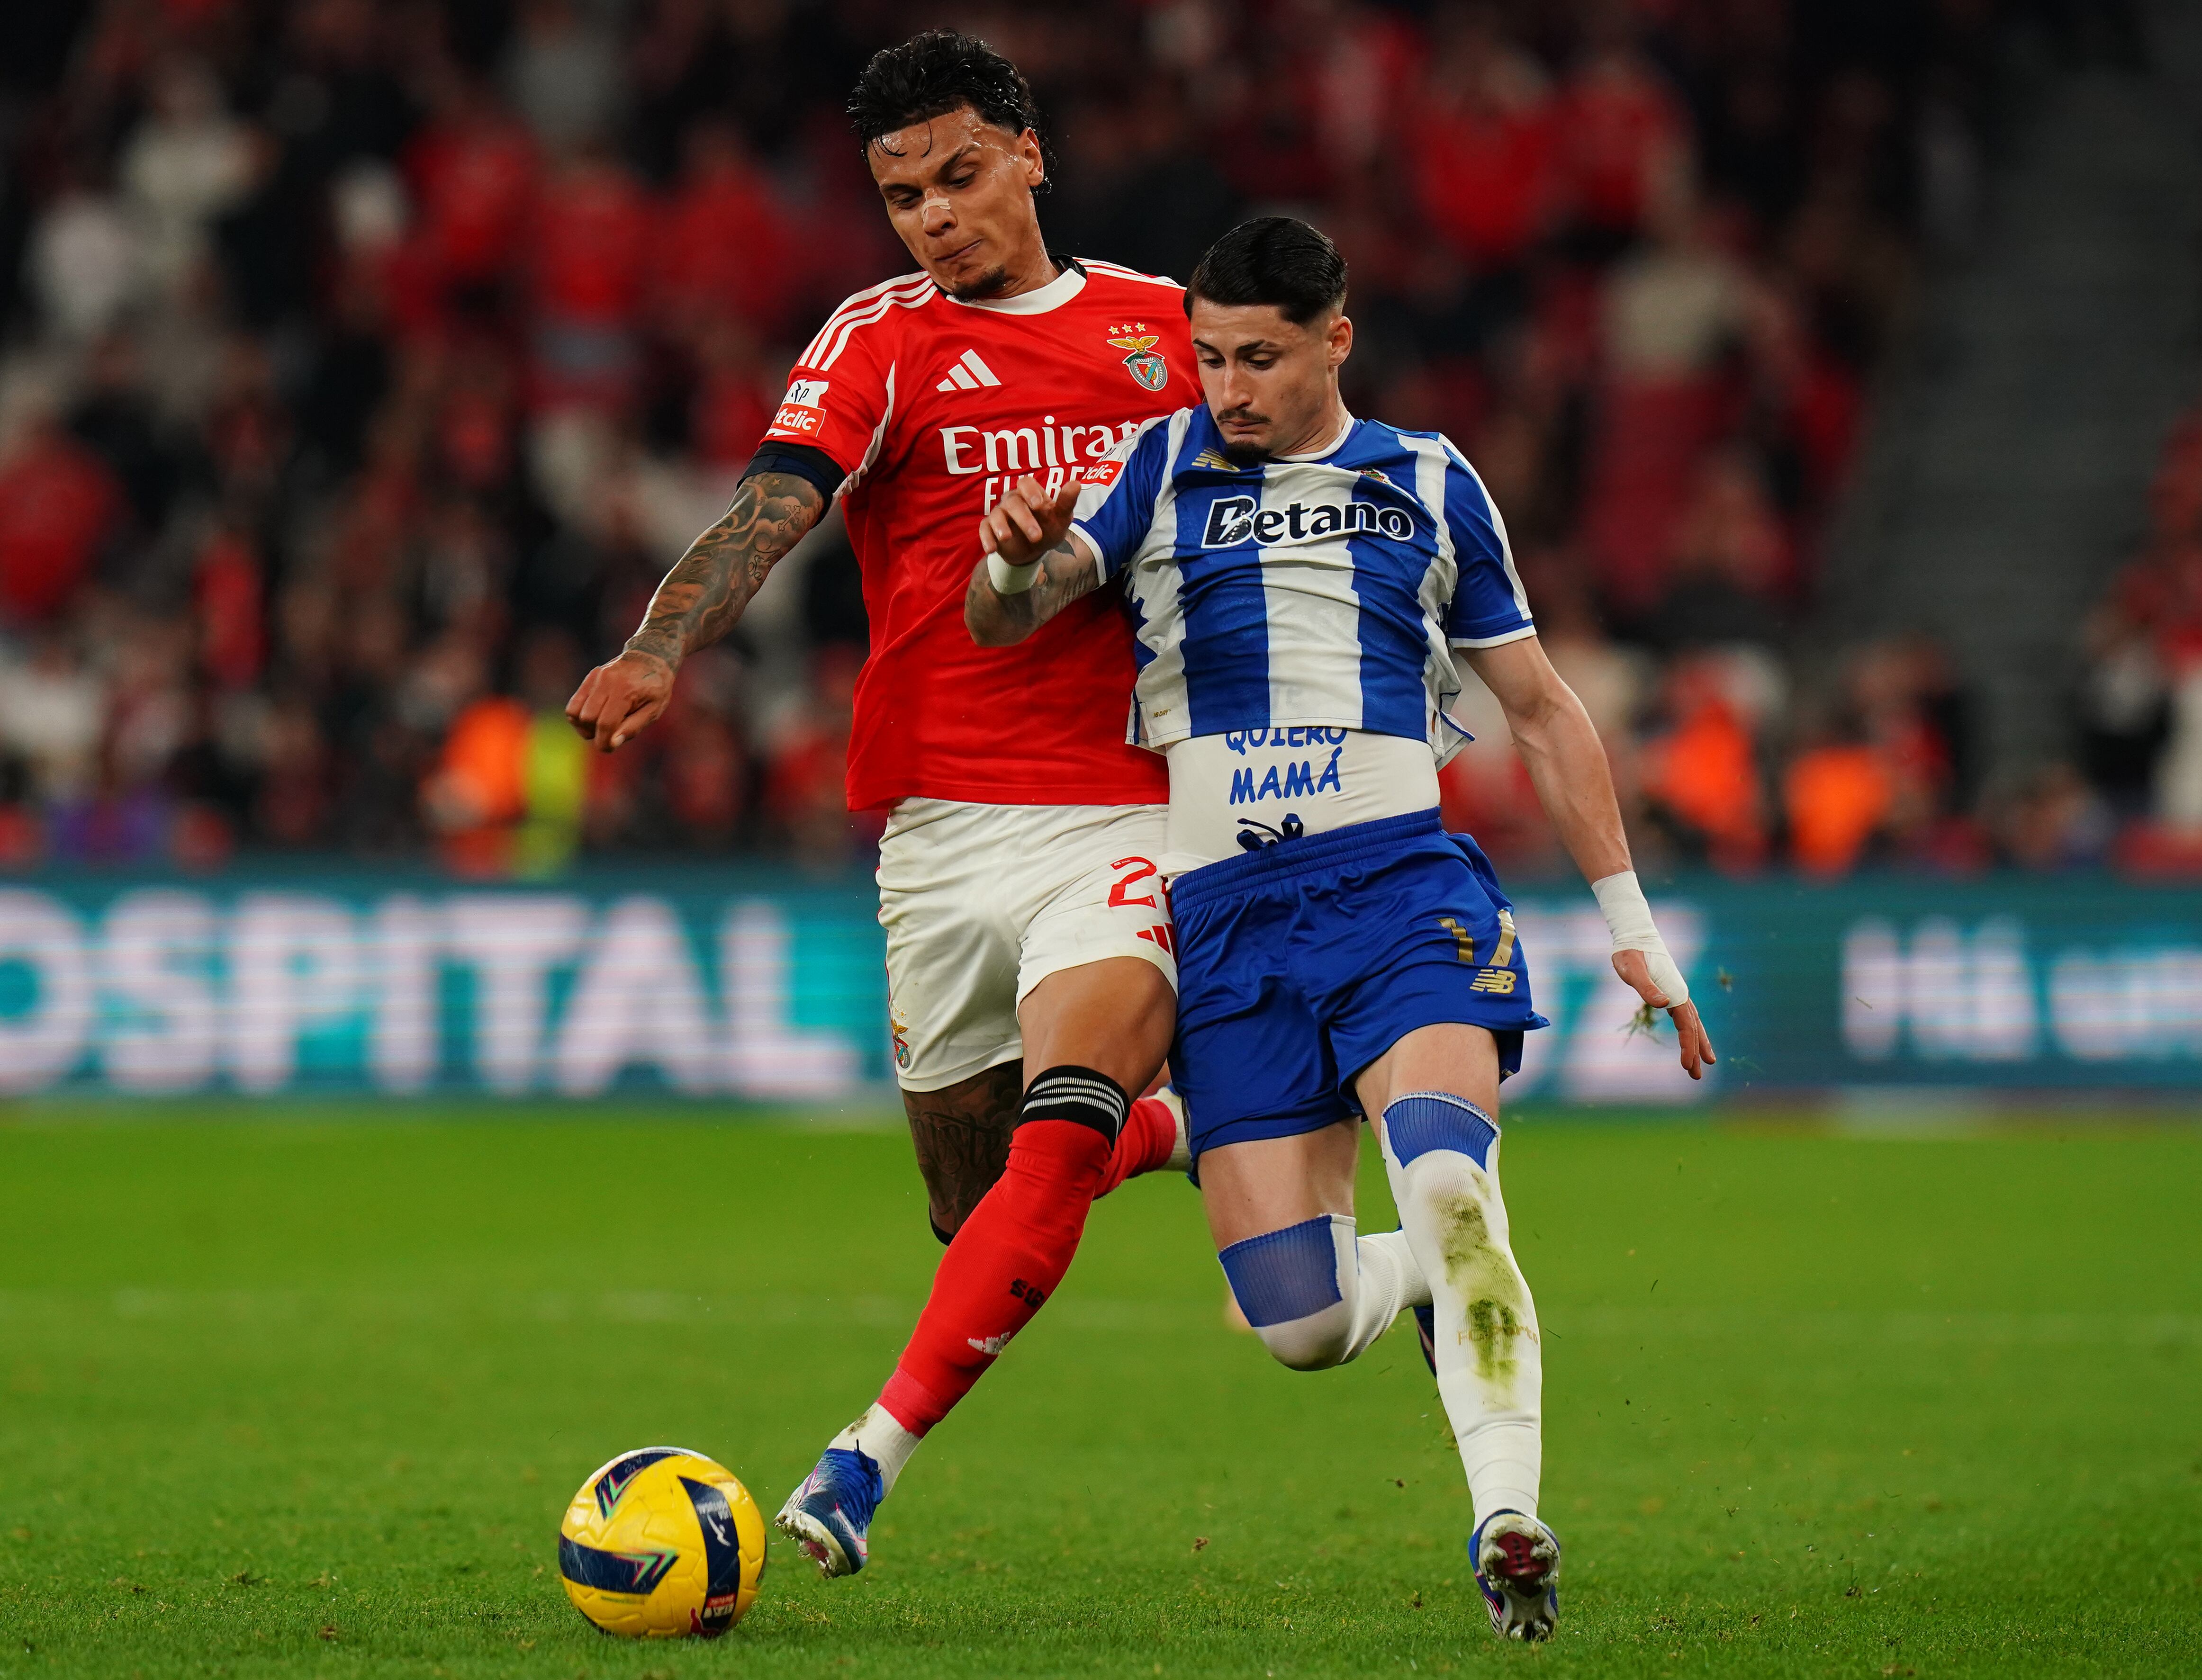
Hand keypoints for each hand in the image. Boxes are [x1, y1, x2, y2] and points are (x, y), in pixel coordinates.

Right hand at [566, 650, 674, 751]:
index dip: (603, 742)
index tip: (608, 748)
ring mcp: (596, 678)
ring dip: (583, 726)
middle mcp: (607, 682)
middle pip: (587, 718)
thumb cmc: (656, 687)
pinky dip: (579, 715)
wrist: (651, 657)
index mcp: (625, 691)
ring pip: (575, 711)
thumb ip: (633, 727)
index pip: (605, 723)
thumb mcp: (654, 709)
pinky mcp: (590, 677)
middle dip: (594, 733)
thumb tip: (612, 743)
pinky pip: (574, 703)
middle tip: (608, 734)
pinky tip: (595, 717)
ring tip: (600, 726)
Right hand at [977, 474, 1080, 570]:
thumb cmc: (1048, 529)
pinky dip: (986, 538)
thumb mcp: (1060, 519)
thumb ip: (1066, 502)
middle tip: (1036, 536)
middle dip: (1024, 519)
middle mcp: (1012, 501)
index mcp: (1030, 494)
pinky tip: (991, 550)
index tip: (1038, 505)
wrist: (1033, 551)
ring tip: (1006, 538)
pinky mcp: (989, 528)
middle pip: (1013, 502)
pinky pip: (984, 529)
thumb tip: (1076, 483)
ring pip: (996, 514)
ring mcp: (999, 514)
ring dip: (1001, 526)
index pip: (1026, 483)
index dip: (1030, 492)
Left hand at [1613, 948, 1717, 1080]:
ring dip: (1697, 1043)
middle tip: (1696, 1076)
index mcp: (1674, 991)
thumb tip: (1663, 1004)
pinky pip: (1685, 1015)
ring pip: (1693, 1022)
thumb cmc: (1629, 953)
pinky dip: (1690, 1029)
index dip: (1688, 1046)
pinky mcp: (1671, 990)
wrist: (1634, 935)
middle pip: (1693, 1027)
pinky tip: (1689, 1038)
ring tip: (1704, 1063)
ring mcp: (1677, 992)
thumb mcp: (1632, 970)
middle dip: (1696, 1051)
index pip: (1686, 1025)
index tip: (1686, 1065)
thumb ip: (1646, 986)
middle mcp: (1680, 993)